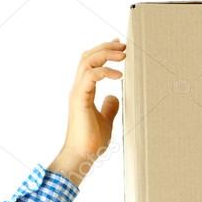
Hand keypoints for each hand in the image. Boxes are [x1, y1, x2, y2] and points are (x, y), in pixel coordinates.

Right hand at [48, 39, 126, 186]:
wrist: (81, 156)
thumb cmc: (91, 142)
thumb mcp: (105, 121)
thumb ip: (109, 108)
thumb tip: (115, 97)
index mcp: (83, 91)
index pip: (91, 63)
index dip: (104, 51)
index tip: (119, 46)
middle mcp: (78, 88)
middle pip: (88, 56)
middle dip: (105, 47)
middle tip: (123, 45)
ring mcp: (77, 92)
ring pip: (87, 61)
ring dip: (106, 54)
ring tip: (123, 55)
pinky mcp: (80, 98)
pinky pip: (92, 76)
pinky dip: (105, 71)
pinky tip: (120, 76)